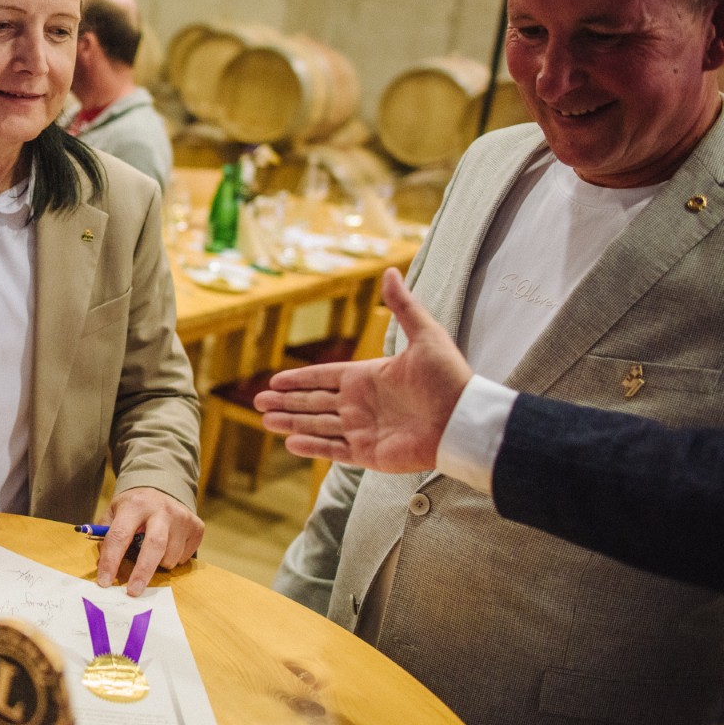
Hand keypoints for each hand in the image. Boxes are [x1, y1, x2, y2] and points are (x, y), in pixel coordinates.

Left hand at [97, 486, 204, 595]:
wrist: (163, 489)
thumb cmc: (134, 508)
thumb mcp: (114, 511)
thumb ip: (105, 535)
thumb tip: (102, 566)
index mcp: (135, 504)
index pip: (120, 535)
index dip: (111, 561)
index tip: (104, 582)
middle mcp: (161, 509)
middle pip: (154, 546)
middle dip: (142, 572)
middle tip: (133, 591)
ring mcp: (182, 518)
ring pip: (170, 557)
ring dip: (158, 564)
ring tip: (152, 551)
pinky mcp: (197, 527)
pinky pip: (184, 558)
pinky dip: (173, 559)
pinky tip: (169, 545)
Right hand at [253, 267, 471, 472]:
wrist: (465, 420)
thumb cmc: (449, 378)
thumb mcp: (426, 335)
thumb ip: (403, 306)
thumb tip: (391, 270)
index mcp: (368, 377)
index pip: (324, 377)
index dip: (299, 378)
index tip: (275, 380)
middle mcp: (361, 404)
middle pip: (314, 402)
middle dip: (285, 402)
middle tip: (258, 401)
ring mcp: (364, 429)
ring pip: (317, 425)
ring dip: (291, 422)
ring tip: (265, 420)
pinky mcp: (370, 453)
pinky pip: (334, 450)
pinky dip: (312, 447)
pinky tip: (291, 443)